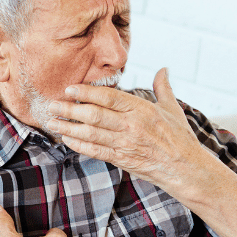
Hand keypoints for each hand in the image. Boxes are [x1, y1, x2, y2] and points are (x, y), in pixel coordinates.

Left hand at [46, 68, 206, 191]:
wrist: (185, 168)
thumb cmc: (179, 138)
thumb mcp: (172, 109)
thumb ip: (163, 88)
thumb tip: (163, 69)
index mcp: (141, 109)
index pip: (108, 97)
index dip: (86, 92)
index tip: (69, 89)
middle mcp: (131, 125)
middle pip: (94, 115)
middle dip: (69, 110)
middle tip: (51, 105)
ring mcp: (125, 143)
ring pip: (91, 133)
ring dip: (68, 128)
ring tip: (52, 122)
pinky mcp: (121, 159)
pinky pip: (95, 151)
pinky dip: (79, 145)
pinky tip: (67, 140)